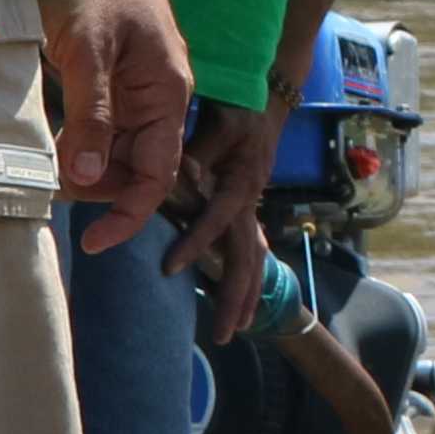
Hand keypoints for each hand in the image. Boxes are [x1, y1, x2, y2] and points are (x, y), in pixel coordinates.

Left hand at [39, 0, 189, 252]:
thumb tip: (88, 176)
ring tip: (42, 166)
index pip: (158, 174)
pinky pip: (98, 132)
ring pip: (112, 155)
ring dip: (82, 169)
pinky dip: (75, 146)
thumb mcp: (90, 47)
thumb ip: (93, 112)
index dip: (129, 214)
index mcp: (167, 95)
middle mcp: (156, 101)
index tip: (94, 243)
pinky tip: (49, 145)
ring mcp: (133, 94)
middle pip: (133, 171)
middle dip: (96, 189)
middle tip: (46, 185)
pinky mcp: (109, 85)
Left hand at [171, 101, 279, 339]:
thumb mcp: (215, 122)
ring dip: (246, 296)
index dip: (195, 244)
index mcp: (242, 181)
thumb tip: (174, 175)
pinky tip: (242, 303)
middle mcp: (251, 201)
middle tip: (224, 334)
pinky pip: (251, 252)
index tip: (168, 270)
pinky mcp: (247, 211)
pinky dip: (247, 279)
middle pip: (248, 256)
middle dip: (236, 296)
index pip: (217, 220)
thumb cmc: (235, 109)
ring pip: (255, 260)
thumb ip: (194, 150)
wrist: (266, 99)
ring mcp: (252, 209)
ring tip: (236, 329)